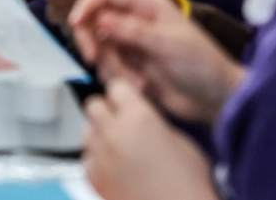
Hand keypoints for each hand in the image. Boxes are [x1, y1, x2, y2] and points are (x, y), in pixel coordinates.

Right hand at [71, 0, 243, 123]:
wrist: (215, 99)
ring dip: (110, 65)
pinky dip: (117, 77)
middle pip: (93, 17)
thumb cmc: (201, 64)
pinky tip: (142, 86)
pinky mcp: (129, 64)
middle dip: (90, 39)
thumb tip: (100, 20)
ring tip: (138, 80)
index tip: (77, 24)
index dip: (87, 3)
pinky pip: (107, 66)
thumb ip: (132, 30)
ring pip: (98, 45)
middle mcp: (135, 19)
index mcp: (147, 4)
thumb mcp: (168, 44)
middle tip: (93, 58)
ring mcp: (131, 42)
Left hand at [83, 79, 218, 199]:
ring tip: (118, 145)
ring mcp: (100, 156)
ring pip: (86, 129)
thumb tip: (143, 118)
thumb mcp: (183, 143)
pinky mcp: (93, 178)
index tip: (127, 98)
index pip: (116, 87)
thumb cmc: (189, 188)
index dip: (123, 92)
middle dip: (107, 109)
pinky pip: (86, 157)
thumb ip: (156, 123)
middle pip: (94, 104)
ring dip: (99, 132)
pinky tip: (113, 166)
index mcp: (139, 118)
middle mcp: (114, 133)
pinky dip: (96, 158)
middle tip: (120, 120)